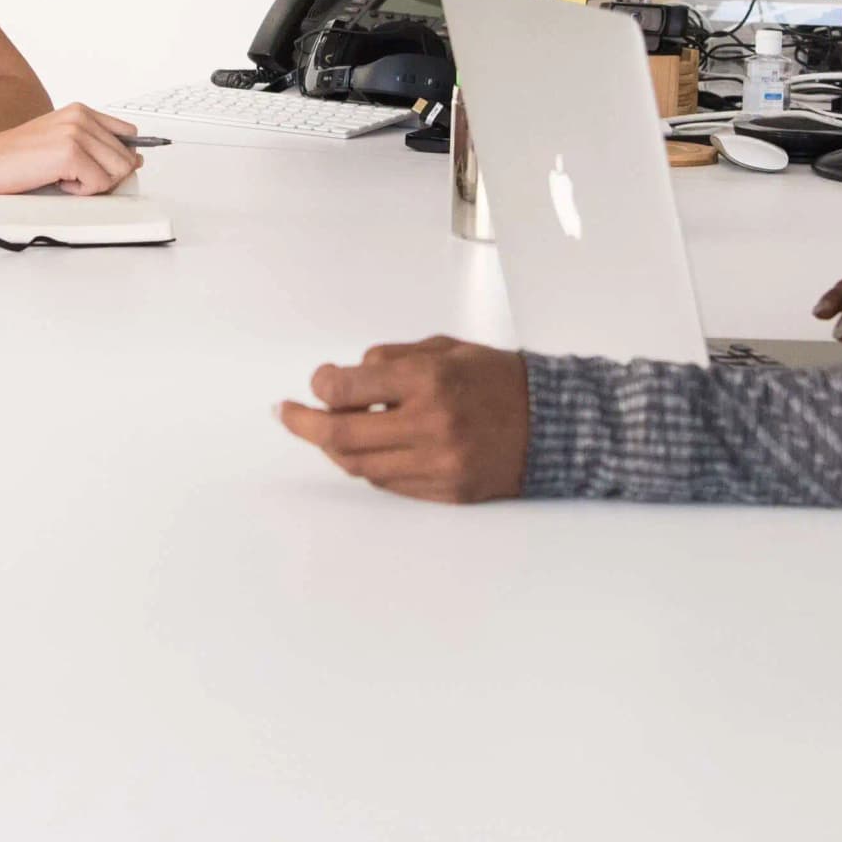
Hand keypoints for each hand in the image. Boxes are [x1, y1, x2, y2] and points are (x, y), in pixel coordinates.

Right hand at [0, 105, 141, 196]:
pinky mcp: (70, 154)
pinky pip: (99, 184)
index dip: (121, 157)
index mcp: (80, 111)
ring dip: (93, 184)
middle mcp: (81, 117)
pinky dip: (80, 192)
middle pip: (126, 157)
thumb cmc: (14, 156)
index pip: (128, 134)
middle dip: (106, 176)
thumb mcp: (59, 141)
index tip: (107, 169)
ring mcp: (76, 133)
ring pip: (117, 172)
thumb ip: (94, 145)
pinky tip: (56, 182)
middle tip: (75, 178)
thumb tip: (134, 160)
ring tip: (64, 178)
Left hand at [277, 336, 530, 502]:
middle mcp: (432, 425)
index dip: (321, 385)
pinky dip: (370, 465)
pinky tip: (367, 448)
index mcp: (430, 381)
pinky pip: (389, 484)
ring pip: (361, 466)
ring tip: (327, 431)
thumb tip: (341, 381)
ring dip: (335, 449)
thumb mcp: (445, 349)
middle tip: (286, 414)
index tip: (317, 381)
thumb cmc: (499, 379)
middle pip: (342, 437)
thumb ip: (391, 361)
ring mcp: (439, 464)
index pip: (348, 388)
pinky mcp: (447, 492)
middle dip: (304, 425)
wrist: (555, 423)